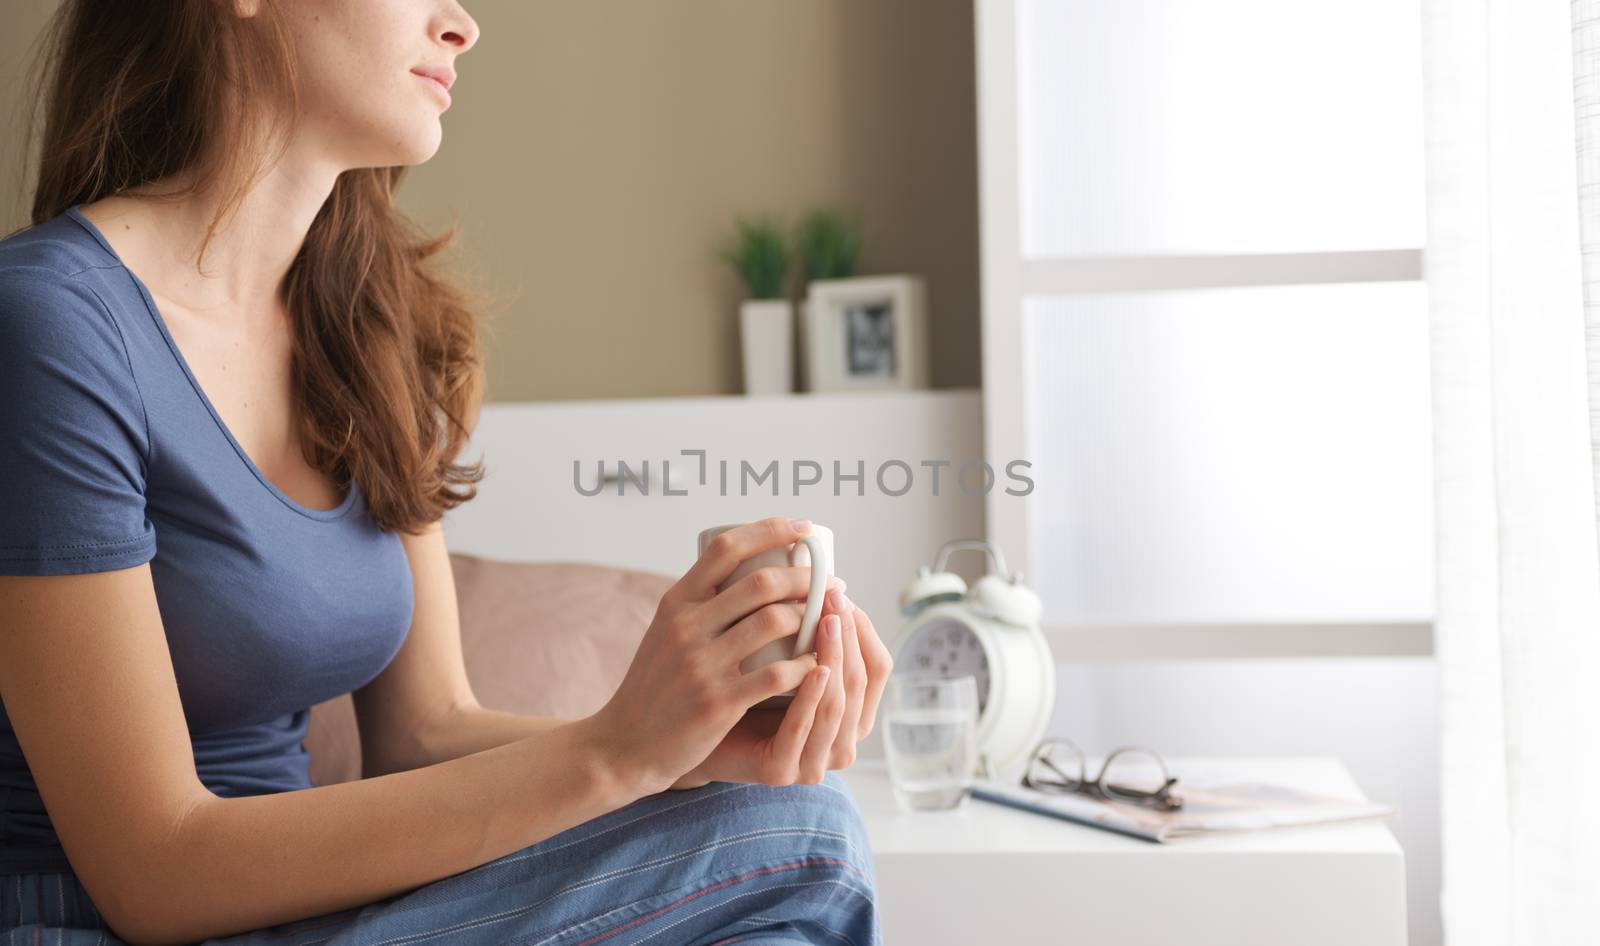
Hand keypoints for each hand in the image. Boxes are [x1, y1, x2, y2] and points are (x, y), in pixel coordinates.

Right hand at [588, 516, 844, 794]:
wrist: (623, 744)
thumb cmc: (653, 687)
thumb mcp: (664, 633)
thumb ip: (699, 605)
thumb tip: (750, 572)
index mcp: (676, 602)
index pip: (726, 548)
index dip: (770, 530)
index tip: (804, 527)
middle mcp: (687, 626)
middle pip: (760, 582)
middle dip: (806, 578)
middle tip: (832, 583)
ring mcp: (701, 664)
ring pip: (774, 621)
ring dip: (812, 617)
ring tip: (830, 620)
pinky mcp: (718, 702)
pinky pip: (776, 674)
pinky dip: (805, 665)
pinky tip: (817, 663)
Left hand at [668, 579, 894, 788]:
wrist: (667, 741)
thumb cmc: (720, 688)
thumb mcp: (764, 653)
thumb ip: (791, 629)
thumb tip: (806, 560)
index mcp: (842, 712)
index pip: (876, 666)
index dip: (865, 627)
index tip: (841, 587)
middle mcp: (836, 740)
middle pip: (862, 681)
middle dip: (850, 634)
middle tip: (832, 594)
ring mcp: (811, 760)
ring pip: (838, 703)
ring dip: (836, 655)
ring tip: (825, 618)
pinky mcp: (781, 771)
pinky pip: (803, 729)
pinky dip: (810, 697)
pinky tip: (811, 667)